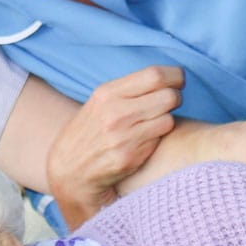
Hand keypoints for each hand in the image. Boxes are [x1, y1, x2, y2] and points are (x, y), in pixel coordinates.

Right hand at [46, 65, 183, 225]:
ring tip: (153, 124)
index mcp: (108, 93)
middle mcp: (115, 112)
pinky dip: (158, 138)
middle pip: (168, 96)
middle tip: (171, 103)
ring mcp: (123, 137)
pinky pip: (160, 140)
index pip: (156, 75)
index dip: (175, 77)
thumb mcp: (100, 103)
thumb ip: (129, 90)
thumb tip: (167, 77)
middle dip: (176, 98)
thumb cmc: (90, 132)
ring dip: (167, 120)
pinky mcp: (130, 157)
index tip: (177, 82)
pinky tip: (145, 140)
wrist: (69, 171)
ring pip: (168, 119)